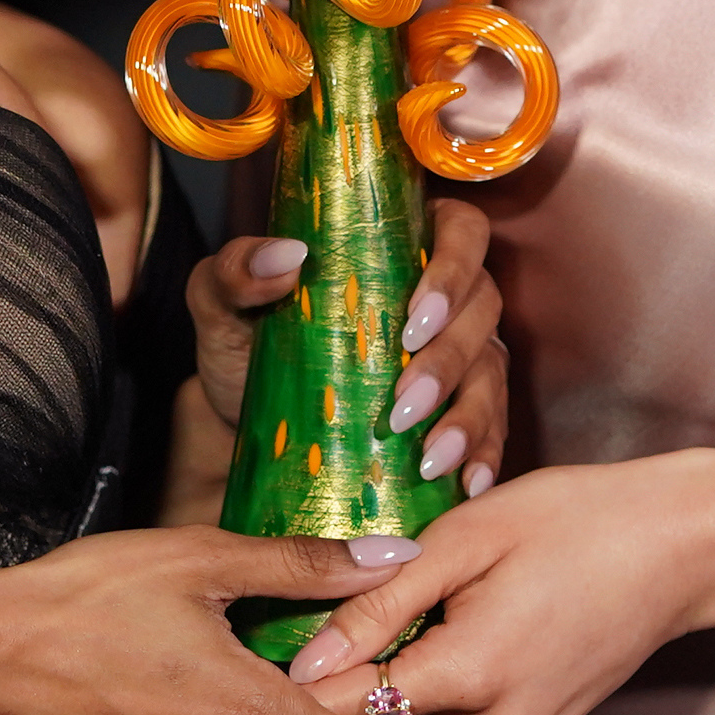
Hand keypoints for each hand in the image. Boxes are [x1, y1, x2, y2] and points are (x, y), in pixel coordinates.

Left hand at [187, 197, 509, 496]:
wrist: (245, 411)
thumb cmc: (243, 337)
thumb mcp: (222, 300)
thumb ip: (237, 269)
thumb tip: (286, 257)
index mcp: (402, 240)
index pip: (460, 229)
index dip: (453, 269)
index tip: (414, 319)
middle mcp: (446, 291)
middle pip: (484, 305)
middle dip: (450, 359)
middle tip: (402, 404)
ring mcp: (462, 349)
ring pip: (491, 371)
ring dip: (468, 416)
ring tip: (430, 458)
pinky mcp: (461, 407)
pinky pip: (492, 427)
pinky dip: (484, 455)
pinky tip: (466, 485)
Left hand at [279, 455, 714, 714]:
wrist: (681, 546)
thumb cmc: (573, 520)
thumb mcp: (465, 538)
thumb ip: (378, 605)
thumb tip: (304, 663)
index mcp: (469, 675)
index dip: (310, 680)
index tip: (290, 638)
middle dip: (359, 673)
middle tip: (364, 604)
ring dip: (407, 679)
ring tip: (428, 606)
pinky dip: (449, 689)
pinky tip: (467, 629)